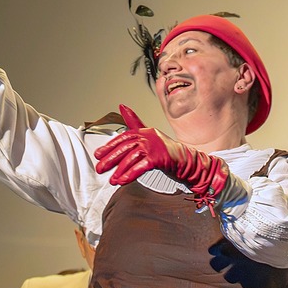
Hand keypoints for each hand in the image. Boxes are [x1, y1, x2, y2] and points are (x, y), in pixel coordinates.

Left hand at [92, 105, 227, 199]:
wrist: (189, 162)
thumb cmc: (168, 151)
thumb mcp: (150, 135)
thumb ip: (135, 123)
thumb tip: (122, 106)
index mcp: (145, 131)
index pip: (123, 138)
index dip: (109, 146)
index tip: (98, 155)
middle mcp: (148, 137)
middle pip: (124, 148)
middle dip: (110, 159)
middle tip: (100, 169)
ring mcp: (154, 147)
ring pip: (131, 158)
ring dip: (120, 170)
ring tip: (112, 180)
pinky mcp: (159, 158)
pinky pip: (141, 167)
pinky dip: (130, 174)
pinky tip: (122, 181)